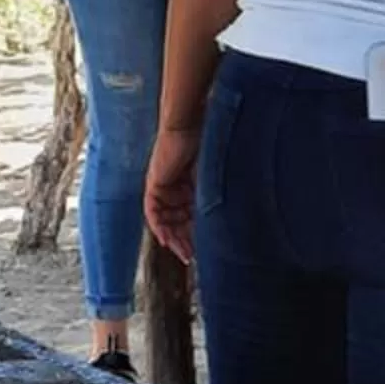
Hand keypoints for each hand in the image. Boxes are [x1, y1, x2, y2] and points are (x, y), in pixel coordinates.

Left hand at [145, 123, 203, 268]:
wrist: (189, 126)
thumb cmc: (207, 144)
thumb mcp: (213, 178)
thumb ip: (214, 196)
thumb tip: (232, 216)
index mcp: (190, 186)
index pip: (190, 216)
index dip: (194, 234)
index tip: (200, 250)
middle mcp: (175, 188)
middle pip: (176, 221)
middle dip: (183, 241)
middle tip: (190, 257)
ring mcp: (163, 186)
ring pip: (165, 219)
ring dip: (173, 236)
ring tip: (182, 252)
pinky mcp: (154, 184)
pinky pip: (152, 211)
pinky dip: (159, 226)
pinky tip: (166, 240)